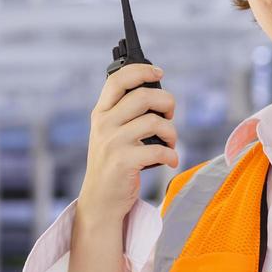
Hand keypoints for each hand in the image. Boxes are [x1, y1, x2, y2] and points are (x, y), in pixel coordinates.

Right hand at [77, 62, 178, 223]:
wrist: (100, 200)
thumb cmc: (113, 164)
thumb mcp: (109, 134)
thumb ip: (125, 114)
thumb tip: (159, 96)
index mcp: (100, 113)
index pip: (118, 80)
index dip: (141, 70)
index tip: (158, 72)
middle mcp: (104, 125)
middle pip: (143, 96)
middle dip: (167, 103)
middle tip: (169, 116)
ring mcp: (112, 143)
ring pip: (155, 122)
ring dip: (172, 133)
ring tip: (170, 143)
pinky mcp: (123, 162)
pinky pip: (159, 150)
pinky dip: (171, 155)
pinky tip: (170, 161)